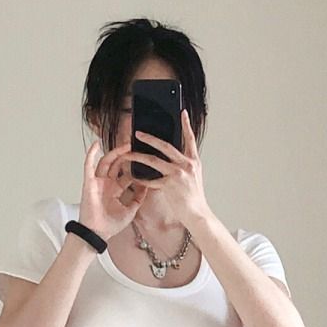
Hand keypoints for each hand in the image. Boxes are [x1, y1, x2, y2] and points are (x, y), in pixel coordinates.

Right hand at [78, 136, 148, 241]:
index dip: (136, 169)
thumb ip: (138, 199)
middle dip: (126, 155)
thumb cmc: (110, 225)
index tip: (146, 161)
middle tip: (136, 147)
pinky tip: (96, 144)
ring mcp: (98, 182)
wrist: (98, 233)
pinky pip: (88, 165)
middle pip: (117, 165)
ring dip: (115, 152)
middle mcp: (107, 184)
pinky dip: (91, 154)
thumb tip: (146, 187)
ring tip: (126, 144)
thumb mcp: (130, 211)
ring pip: (106, 162)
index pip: (127, 175)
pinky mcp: (89, 182)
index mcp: (115, 190)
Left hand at [124, 108, 210, 228]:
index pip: (190, 139)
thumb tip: (172, 158)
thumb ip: (184, 165)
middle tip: (138, 133)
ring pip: (154, 161)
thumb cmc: (194, 198)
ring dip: (139, 156)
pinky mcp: (170, 185)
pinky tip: (133, 177)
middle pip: (166, 146)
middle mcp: (187, 164)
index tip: (182, 112)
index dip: (186, 125)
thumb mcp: (193, 177)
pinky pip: (151, 180)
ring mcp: (178, 174)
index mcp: (193, 161)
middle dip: (150, 138)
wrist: (197, 213)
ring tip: (129, 153)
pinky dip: (141, 179)